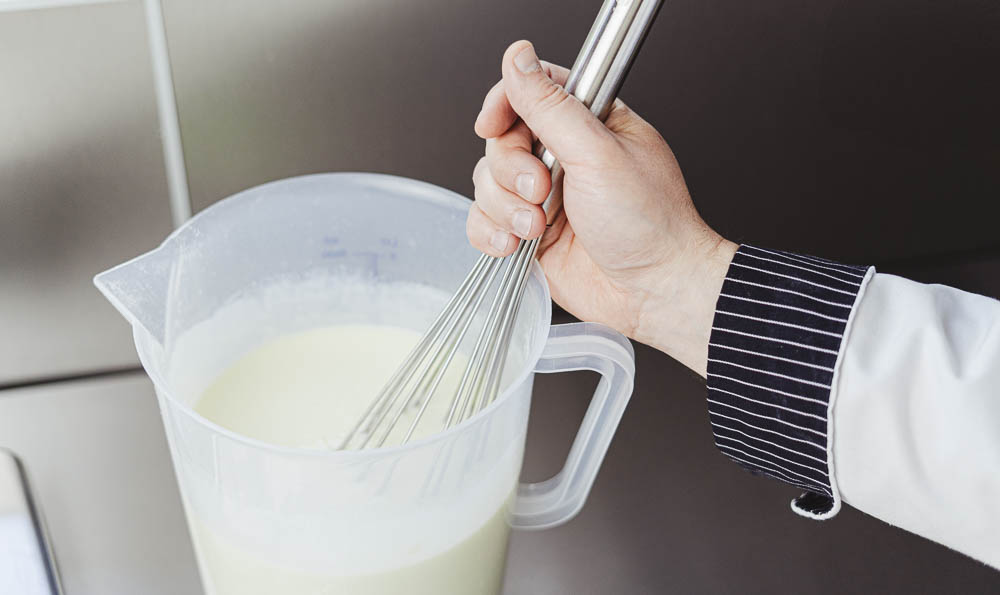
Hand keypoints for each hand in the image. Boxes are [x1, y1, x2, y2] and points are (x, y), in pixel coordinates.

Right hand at [467, 41, 735, 375]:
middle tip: (543, 191)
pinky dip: (491, 233)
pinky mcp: (528, 233)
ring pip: (488, 182)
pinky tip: (516, 245)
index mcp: (588, 122)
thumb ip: (552, 107)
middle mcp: (563, 156)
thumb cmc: (649, 223)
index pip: (529, 92)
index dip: (504, 105)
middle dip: (512, 171)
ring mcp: (543, 196)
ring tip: (539, 227)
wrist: (654, 292)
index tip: (494, 125)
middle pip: (500, 140)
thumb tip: (519, 58)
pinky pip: (484, 221)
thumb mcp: (598, 154)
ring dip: (505, 207)